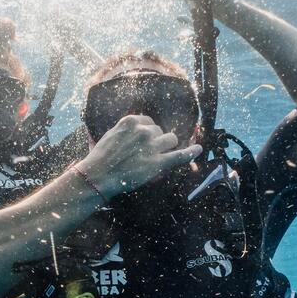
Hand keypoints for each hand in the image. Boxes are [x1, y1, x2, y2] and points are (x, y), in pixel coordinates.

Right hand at [76, 115, 201, 198]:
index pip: (149, 121)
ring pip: (171, 140)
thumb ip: (125, 130)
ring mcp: (152, 147)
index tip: (146, 139)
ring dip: (167, 146)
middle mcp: (144, 131)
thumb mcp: (111, 135)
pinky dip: (191, 152)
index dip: (148, 131)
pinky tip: (198, 150)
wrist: (97, 176)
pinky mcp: (157, 163)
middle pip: (160, 131)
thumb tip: (135, 130)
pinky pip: (180, 155)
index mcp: (131, 121)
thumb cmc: (100, 158)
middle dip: (156, 140)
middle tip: (146, 152)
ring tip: (160, 154)